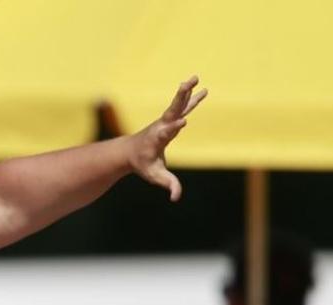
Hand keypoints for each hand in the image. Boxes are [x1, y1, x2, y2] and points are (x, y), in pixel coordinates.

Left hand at [128, 76, 206, 201]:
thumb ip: (167, 184)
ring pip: (178, 104)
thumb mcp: (154, 175)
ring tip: (196, 78)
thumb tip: (176, 198)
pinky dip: (192, 98)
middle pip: (172, 110)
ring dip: (186, 91)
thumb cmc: (142, 164)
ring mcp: (166, 121)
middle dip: (179, 98)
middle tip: (186, 84)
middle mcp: (161, 126)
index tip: (183, 122)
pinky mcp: (171, 119)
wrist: (129, 151)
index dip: (174, 128)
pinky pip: (183, 107)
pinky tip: (203, 88)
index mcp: (157, 139)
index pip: (166, 132)